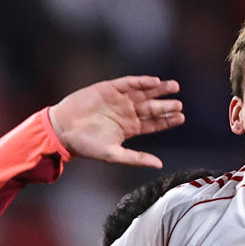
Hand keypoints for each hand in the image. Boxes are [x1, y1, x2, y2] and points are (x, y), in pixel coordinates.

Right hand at [47, 76, 184, 167]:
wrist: (63, 129)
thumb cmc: (86, 145)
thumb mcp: (113, 154)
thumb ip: (136, 158)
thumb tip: (159, 164)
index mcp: (129, 128)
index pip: (153, 123)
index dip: (167, 120)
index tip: (181, 117)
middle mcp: (127, 112)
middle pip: (152, 107)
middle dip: (166, 105)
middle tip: (178, 104)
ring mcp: (119, 99)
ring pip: (144, 93)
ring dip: (159, 90)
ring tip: (173, 86)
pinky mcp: (110, 88)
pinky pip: (129, 83)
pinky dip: (142, 81)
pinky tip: (154, 82)